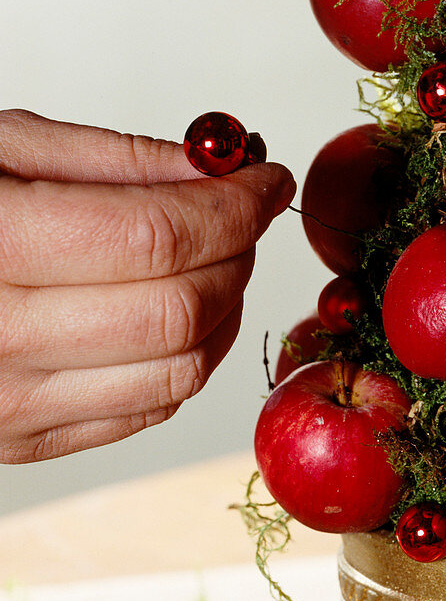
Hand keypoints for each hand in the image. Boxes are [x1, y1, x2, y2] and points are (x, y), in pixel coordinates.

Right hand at [0, 110, 295, 462]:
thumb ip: (113, 159)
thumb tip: (220, 166)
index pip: (158, 235)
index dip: (234, 204)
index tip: (265, 178)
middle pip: (181, 306)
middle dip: (238, 251)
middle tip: (243, 212)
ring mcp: (8, 406)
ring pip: (182, 369)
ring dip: (226, 306)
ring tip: (216, 257)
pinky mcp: (22, 441)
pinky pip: (150, 407)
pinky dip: (189, 354)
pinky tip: (176, 306)